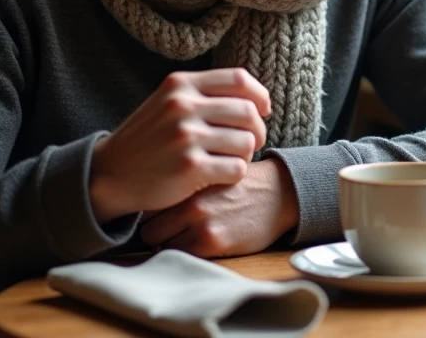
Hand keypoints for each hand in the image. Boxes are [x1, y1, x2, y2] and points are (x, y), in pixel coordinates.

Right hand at [88, 67, 270, 222]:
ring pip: (247, 141)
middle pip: (248, 111)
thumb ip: (204, 94)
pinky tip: (221, 175)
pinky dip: (236, 174)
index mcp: (180, 85)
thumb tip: (255, 96)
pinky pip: (237, 168)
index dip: (259, 95)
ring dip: (247, 154)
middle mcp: (183, 106)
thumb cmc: (148, 139)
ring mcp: (186, 136)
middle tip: (250, 143)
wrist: (111, 175)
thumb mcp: (168, 103)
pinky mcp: (190, 168)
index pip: (238, 79)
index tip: (262, 110)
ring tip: (232, 159)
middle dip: (257, 129)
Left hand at [139, 158, 298, 257]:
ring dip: (168, 244)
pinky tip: (200, 244)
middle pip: (147, 227)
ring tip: (185, 237)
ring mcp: (199, 221)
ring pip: (159, 244)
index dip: (151, 210)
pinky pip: (180, 255)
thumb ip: (181, 180)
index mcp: (185, 177)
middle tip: (170, 230)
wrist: (278, 193)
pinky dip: (185, 253)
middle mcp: (188, 199)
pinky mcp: (212, 242)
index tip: (158, 214)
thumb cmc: (240, 183)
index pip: (148, 202)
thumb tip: (148, 194)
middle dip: (156, 229)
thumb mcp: (209, 170)